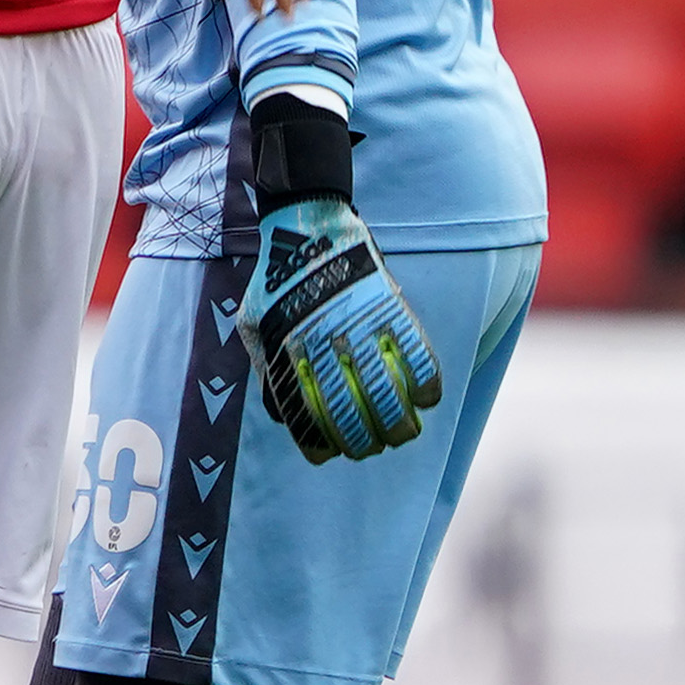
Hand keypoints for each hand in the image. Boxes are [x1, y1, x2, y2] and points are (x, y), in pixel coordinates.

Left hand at [237, 198, 445, 463]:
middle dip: (363, 442)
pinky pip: (416, 353)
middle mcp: (323, 343)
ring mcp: (359, 324)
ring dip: (400, 423)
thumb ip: (267, 369)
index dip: (318, 443)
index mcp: (287, 351)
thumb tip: (281, 417)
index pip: (305, 413)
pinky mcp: (389, 305)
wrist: (307, 229)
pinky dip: (427, 381)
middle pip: (348, 411)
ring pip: (386, 390)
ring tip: (406, 436)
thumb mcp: (254, 326)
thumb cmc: (276, 282)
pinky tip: (430, 399)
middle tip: (373, 450)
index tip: (330, 455)